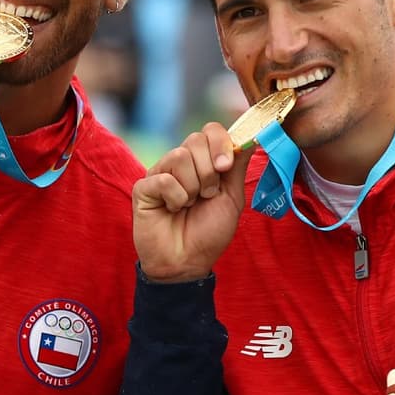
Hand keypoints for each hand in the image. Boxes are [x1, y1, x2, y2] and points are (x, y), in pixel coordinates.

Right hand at [133, 123, 253, 282]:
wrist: (187, 263)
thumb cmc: (209, 233)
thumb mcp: (232, 198)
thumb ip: (238, 167)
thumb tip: (251, 138)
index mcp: (202, 162)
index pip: (209, 130)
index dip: (220, 143)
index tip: (225, 167)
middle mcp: (180, 163)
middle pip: (195, 140)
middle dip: (208, 172)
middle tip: (206, 195)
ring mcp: (160, 173)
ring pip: (179, 157)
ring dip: (193, 188)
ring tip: (189, 205)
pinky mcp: (143, 188)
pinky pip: (164, 179)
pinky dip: (176, 198)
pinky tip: (172, 210)